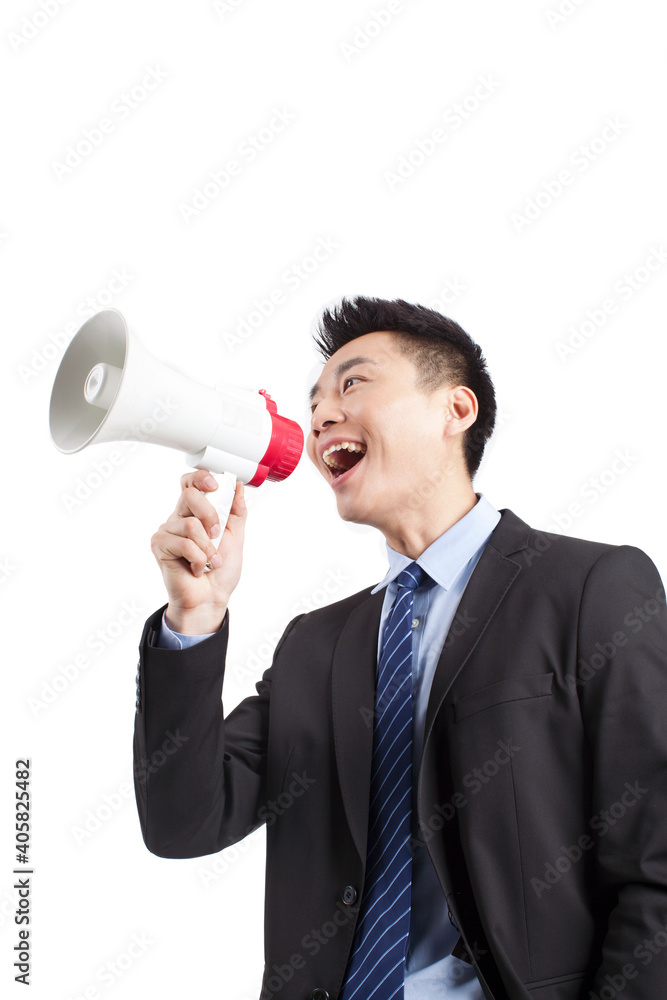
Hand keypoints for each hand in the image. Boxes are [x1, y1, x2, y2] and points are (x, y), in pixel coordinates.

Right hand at [150, 469, 246, 632]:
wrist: (210, 599)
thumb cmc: (221, 571)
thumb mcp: (235, 537)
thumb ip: (236, 511)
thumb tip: (238, 486)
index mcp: (194, 513)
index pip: (190, 484)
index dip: (200, 478)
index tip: (215, 485)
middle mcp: (178, 518)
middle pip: (189, 495)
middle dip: (211, 515)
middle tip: (217, 535)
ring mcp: (167, 531)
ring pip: (190, 524)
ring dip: (208, 548)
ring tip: (210, 562)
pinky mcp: (159, 546)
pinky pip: (183, 543)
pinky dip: (197, 558)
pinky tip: (196, 568)